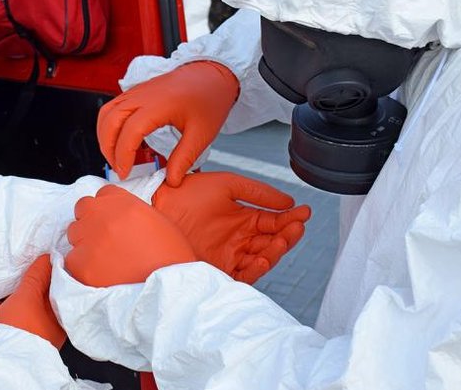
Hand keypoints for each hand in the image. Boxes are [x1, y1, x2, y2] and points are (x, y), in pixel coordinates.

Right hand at [0, 255, 65, 347]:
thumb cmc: (18, 326)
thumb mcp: (28, 295)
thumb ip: (39, 275)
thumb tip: (49, 258)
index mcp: (63, 321)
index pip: (61, 290)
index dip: (52, 274)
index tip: (42, 265)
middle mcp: (55, 330)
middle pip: (47, 299)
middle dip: (35, 286)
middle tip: (27, 275)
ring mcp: (39, 336)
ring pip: (33, 308)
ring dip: (23, 297)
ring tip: (14, 290)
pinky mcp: (23, 339)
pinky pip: (22, 317)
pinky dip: (15, 308)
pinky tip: (6, 304)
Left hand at [65, 185, 196, 286]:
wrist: (170, 290)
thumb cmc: (172, 258)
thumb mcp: (157, 222)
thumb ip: (132, 212)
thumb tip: (119, 218)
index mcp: (124, 203)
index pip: (103, 194)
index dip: (107, 208)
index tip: (111, 220)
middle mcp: (103, 216)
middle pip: (83, 207)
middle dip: (91, 219)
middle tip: (103, 238)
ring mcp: (90, 239)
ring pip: (73, 232)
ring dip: (84, 241)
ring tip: (102, 259)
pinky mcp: (81, 265)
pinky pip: (71, 260)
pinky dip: (81, 266)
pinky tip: (99, 274)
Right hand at [97, 61, 238, 186]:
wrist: (212, 73)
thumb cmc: (209, 99)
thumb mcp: (202, 134)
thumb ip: (184, 158)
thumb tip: (171, 181)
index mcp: (159, 104)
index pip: (130, 132)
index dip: (123, 155)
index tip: (126, 174)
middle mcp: (142, 95)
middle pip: (110, 121)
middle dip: (108, 148)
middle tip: (119, 169)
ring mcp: (137, 91)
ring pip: (106, 113)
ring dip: (105, 137)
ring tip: (115, 157)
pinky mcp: (136, 91)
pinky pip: (112, 107)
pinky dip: (109, 126)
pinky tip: (120, 141)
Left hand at [153, 172, 310, 283]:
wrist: (156, 207)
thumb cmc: (186, 193)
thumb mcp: (226, 185)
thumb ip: (258, 192)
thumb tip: (288, 201)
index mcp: (242, 219)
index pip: (273, 222)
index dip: (290, 218)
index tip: (304, 213)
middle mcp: (238, 239)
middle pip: (271, 242)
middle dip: (287, 236)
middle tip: (296, 228)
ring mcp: (228, 255)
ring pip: (261, 259)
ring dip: (274, 252)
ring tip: (281, 240)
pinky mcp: (216, 271)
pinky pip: (242, 274)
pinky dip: (254, 269)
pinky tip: (262, 259)